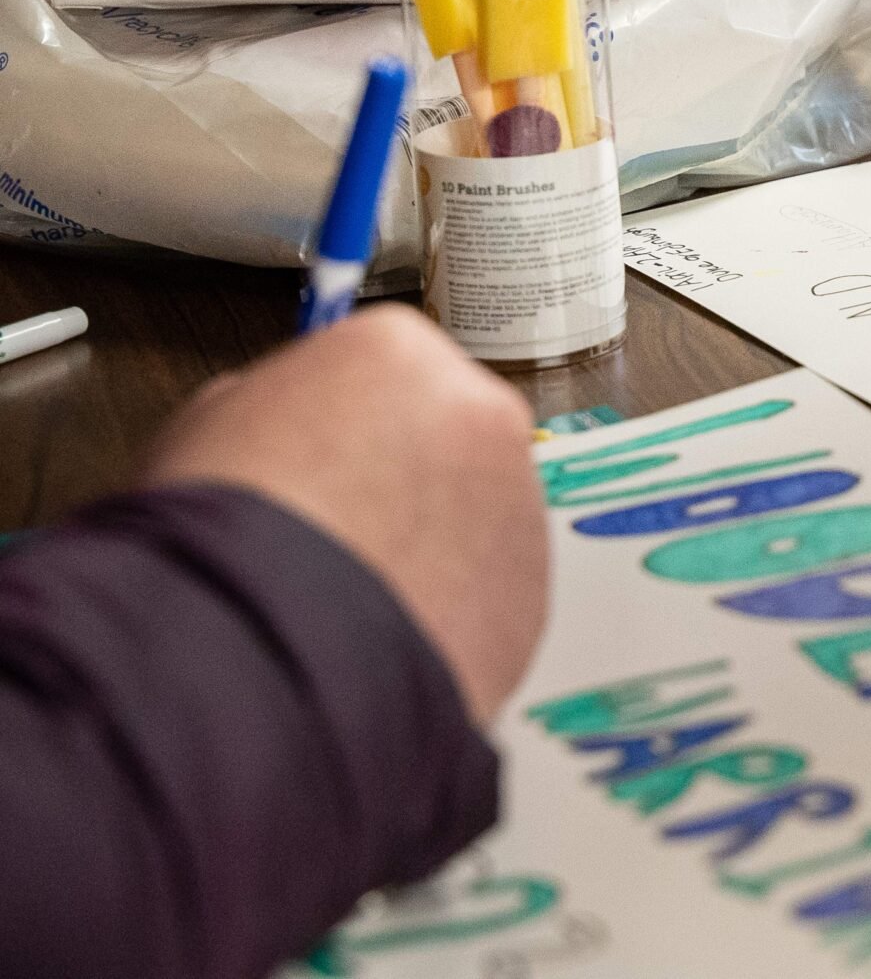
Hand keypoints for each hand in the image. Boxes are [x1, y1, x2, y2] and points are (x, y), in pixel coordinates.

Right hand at [145, 306, 547, 726]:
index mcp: (398, 352)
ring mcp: (517, 504)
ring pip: (474, 515)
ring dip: (429, 545)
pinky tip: (383, 634)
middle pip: (444, 434)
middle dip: (399, 475)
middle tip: (340, 525)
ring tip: (351, 592)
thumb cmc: (222, 539)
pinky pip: (488, 593)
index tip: (323, 453)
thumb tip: (277, 420)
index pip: (385, 365)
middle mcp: (479, 413)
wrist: (261, 653)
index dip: (342, 419)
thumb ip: (266, 405)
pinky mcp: (531, 591)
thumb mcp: (205, 428)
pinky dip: (447, 611)